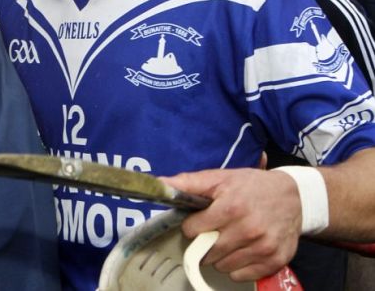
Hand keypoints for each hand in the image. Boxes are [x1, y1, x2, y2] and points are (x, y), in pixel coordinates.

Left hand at [162, 168, 300, 280]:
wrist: (294, 197)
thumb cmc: (250, 186)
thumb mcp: (220, 178)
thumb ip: (189, 182)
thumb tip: (160, 183)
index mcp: (231, 207)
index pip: (193, 230)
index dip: (192, 226)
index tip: (199, 221)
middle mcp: (248, 230)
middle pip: (207, 251)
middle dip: (205, 243)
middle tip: (214, 231)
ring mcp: (263, 248)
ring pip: (222, 266)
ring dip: (219, 256)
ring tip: (228, 240)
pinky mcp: (275, 261)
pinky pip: (241, 275)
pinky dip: (236, 266)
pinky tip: (241, 250)